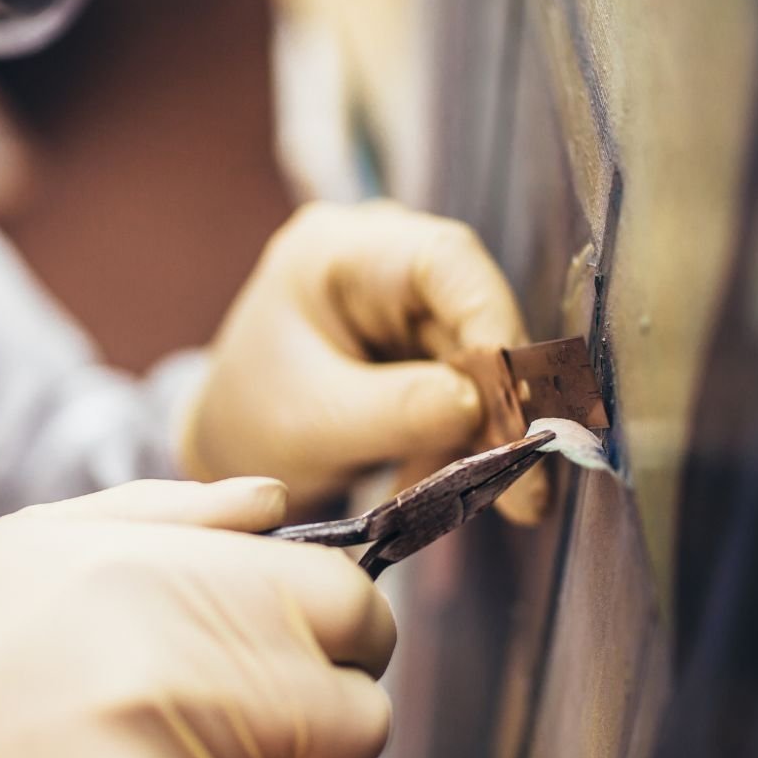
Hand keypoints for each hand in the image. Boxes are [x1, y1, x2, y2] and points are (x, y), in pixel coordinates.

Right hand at [0, 478, 395, 757]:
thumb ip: (171, 516)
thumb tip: (278, 503)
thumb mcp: (26, 553)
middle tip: (217, 729)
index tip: (308, 652)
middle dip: (305, 730)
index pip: (351, 609)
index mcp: (161, 586)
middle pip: (352, 725)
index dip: (345, 633)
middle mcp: (180, 687)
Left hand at [180, 201, 547, 520]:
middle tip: (526, 488)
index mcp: (340, 250)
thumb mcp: (313, 424)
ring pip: (480, 361)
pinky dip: (466, 443)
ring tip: (492, 507)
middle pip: (473, 316)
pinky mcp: (423, 346)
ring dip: (486, 436)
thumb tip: (482, 405)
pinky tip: (447, 489)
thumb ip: (395, 411)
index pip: (444, 260)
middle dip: (500, 404)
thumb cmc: (252, 422)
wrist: (230, 446)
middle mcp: (385, 260)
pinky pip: (469, 389)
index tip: (516, 397)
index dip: (493, 320)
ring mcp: (408, 302)